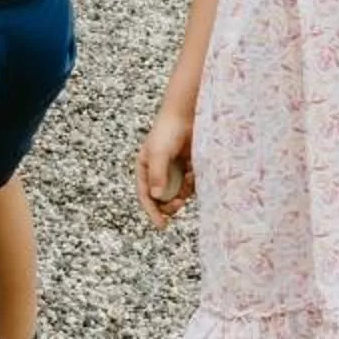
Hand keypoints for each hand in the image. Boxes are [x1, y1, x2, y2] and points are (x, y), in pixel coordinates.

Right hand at [137, 112, 195, 226]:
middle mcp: (158, 171)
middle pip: (162, 198)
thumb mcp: (159, 154)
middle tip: (178, 205)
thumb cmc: (168, 131)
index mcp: (145, 168)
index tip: (162, 225)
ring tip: (189, 179)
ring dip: (184, 192)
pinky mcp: (188, 167)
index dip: (152, 212)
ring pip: (178, 192)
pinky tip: (194, 171)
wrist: (188, 114)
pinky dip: (193, 182)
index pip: (145, 196)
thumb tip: (155, 197)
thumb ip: (157, 175)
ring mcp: (174, 170)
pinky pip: (191, 183)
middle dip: (170, 204)